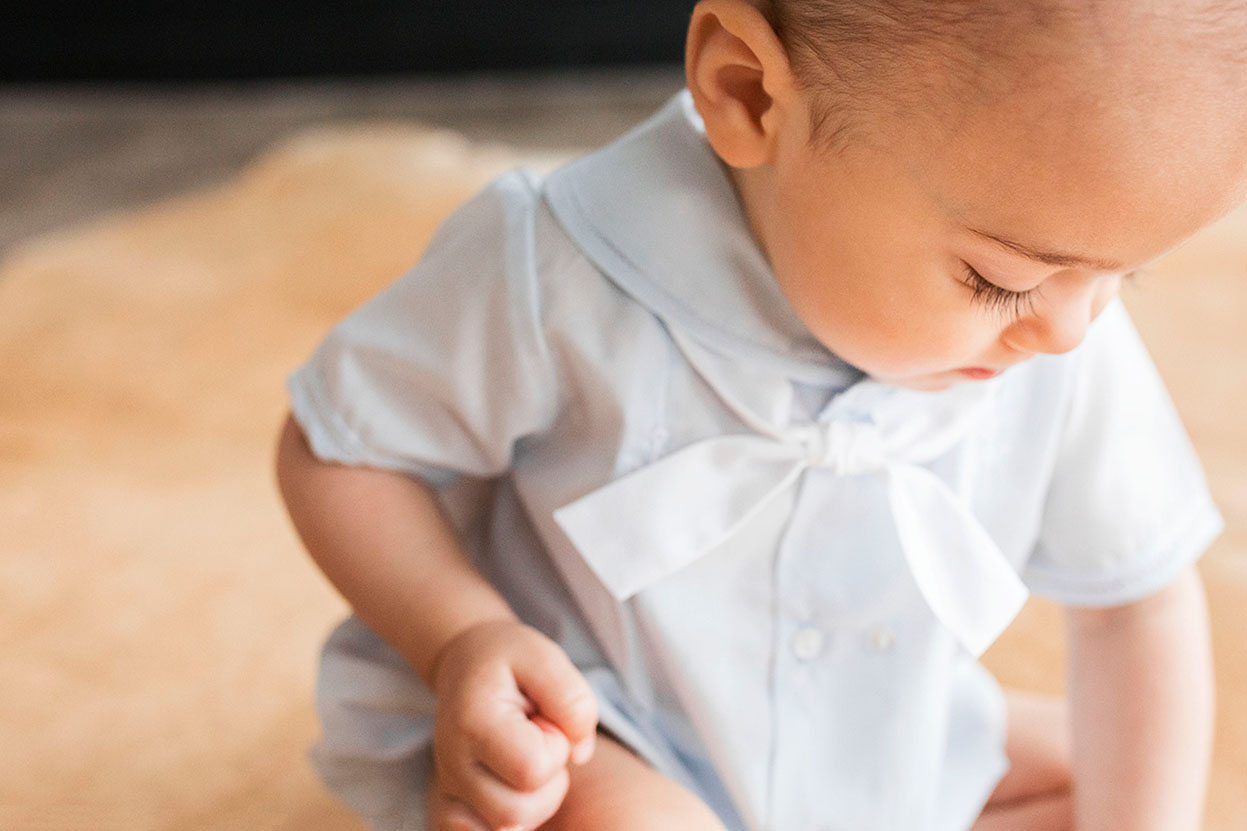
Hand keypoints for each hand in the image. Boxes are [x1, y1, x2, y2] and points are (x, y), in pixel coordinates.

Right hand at [427, 620, 598, 830]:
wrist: (466, 662)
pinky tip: (513, 785)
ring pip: (508, 828)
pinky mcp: (448, 804)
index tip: (545, 719)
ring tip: (528, 758)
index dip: (556, 747)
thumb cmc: (509, 660)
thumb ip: (573, 701)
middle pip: (518, 812)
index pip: (532, 770)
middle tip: (540, 740)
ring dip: (535, 799)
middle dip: (549, 780)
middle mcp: (451, 762)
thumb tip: (580, 753)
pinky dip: (509, 819)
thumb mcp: (545, 657)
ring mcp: (447, 788)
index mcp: (473, 723)